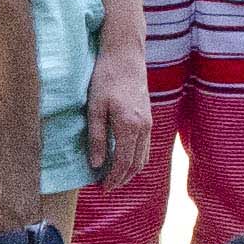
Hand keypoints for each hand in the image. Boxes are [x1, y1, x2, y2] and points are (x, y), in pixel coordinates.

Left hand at [83, 37, 152, 188]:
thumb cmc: (106, 78)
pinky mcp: (148, 118)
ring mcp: (149, 123)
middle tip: (107, 188)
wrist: (125, 56)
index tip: (102, 188)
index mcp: (129, 126)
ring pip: (143, 157)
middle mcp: (143, 128)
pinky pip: (145, 146)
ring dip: (130, 171)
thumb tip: (97, 164)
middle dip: (122, 179)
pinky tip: (124, 159)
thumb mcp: (94, 108)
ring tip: (114, 177)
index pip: (123, 163)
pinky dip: (136, 158)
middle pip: (136, 164)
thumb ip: (97, 137)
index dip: (113, 178)